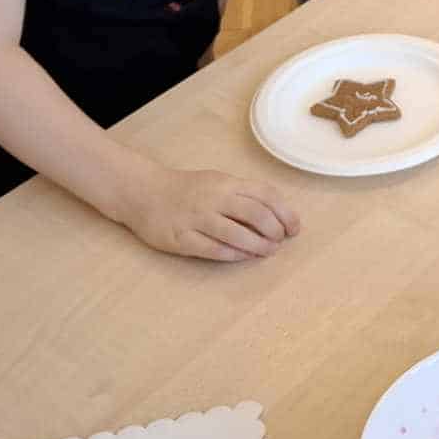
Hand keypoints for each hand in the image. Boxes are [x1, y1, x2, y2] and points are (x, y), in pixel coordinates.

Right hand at [118, 165, 300, 262]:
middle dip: (275, 231)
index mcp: (227, 183)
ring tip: (267, 251)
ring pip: (237, 234)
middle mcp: (214, 198)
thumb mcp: (219, 182)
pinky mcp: (182, 238)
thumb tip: (277, 213)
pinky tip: (245, 257)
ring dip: (258, 246)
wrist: (144, 193)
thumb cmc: (188, 189)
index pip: (266, 195)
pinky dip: (235, 255)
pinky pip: (214, 249)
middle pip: (256, 214)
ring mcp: (197, 218)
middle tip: (280, 241)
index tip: (294, 228)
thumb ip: (244, 194)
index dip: (286, 213)